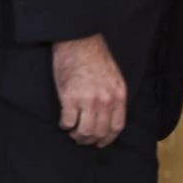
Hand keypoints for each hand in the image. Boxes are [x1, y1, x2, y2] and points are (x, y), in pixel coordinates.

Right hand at [52, 33, 126, 147]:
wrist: (79, 41)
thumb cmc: (95, 56)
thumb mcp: (114, 76)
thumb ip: (113, 96)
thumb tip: (108, 117)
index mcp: (118, 94)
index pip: (116, 127)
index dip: (108, 138)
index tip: (100, 142)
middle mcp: (105, 100)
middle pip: (99, 132)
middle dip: (89, 139)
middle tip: (81, 137)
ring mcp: (87, 100)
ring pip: (83, 132)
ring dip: (76, 134)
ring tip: (72, 129)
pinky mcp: (70, 98)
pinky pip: (67, 122)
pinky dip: (65, 125)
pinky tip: (64, 119)